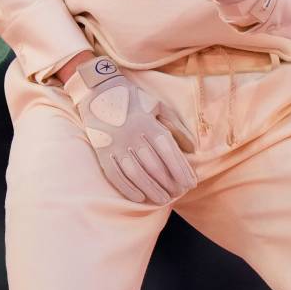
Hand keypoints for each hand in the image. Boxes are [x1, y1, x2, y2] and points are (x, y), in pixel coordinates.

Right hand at [66, 57, 196, 205]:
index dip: (181, 170)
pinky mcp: (102, 151)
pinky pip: (115, 175)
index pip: (168, 152)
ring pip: (136, 173)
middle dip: (169, 183)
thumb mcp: (158, 106)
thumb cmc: (134, 100)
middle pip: (154, 166)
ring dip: (151, 189)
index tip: (191, 184)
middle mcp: (132, 135)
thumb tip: (193, 149)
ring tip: (163, 200)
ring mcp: (116, 144)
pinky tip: (139, 197)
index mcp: (148, 123)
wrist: (98, 90)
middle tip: (178, 194)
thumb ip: (176, 126)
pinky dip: (127, 188)